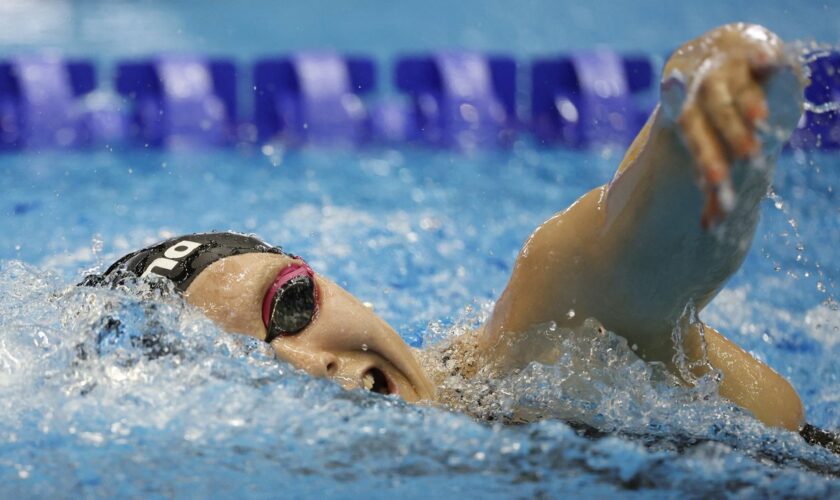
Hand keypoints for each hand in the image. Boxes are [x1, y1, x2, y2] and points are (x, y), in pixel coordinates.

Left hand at [663, 25, 800, 228]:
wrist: (708, 58)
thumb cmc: (710, 117)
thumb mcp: (710, 147)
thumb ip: (712, 183)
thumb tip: (710, 229)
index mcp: (687, 120)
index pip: (695, 143)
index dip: (707, 162)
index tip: (718, 184)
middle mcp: (700, 94)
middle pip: (711, 117)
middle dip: (729, 137)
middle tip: (749, 158)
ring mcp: (722, 70)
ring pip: (732, 88)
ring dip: (747, 102)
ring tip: (761, 120)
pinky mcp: (746, 51)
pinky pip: (754, 54)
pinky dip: (761, 58)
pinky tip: (767, 63)